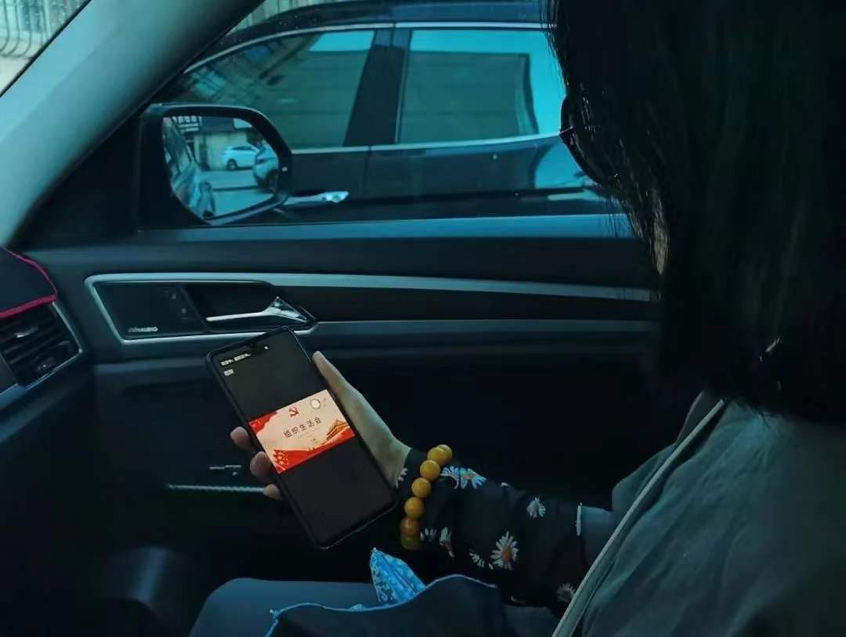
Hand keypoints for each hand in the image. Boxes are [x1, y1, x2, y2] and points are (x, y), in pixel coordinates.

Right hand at [230, 351, 410, 500]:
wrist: (393, 466)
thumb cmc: (373, 432)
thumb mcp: (353, 402)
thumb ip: (334, 381)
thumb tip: (315, 355)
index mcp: (310, 428)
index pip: (277, 424)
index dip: (257, 420)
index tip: (244, 416)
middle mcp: (305, 450)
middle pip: (269, 447)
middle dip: (250, 443)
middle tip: (243, 436)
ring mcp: (308, 472)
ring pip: (274, 471)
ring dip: (260, 466)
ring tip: (261, 460)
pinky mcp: (315, 493)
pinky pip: (291, 495)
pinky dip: (278, 492)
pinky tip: (274, 488)